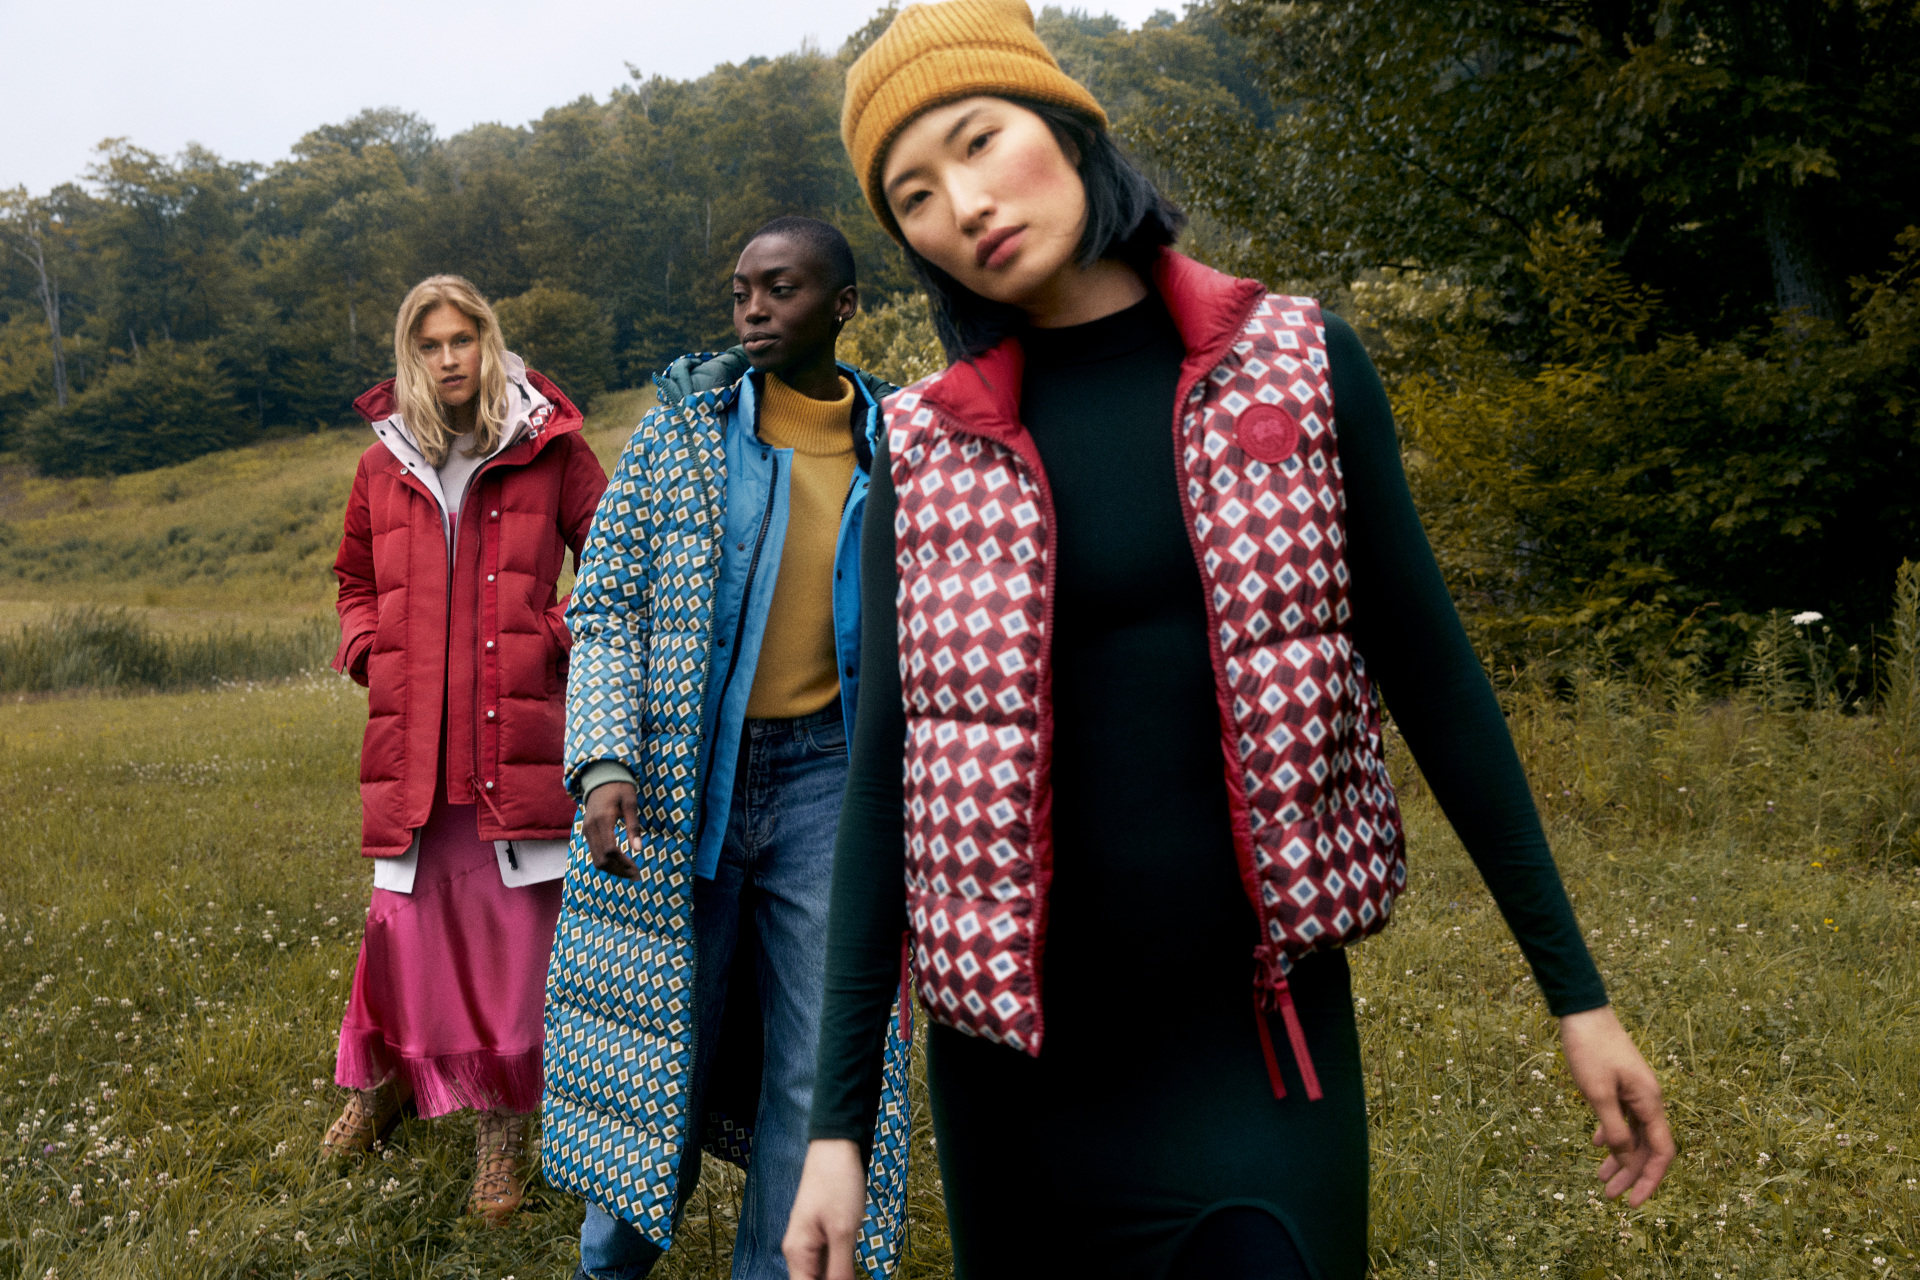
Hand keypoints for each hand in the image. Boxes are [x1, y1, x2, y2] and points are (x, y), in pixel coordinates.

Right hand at [581, 782, 640, 878]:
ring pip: (596, 860)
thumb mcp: (630, 803)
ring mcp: (586, 831)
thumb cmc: (619, 788)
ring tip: (629, 872)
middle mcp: (591, 828)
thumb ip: (633, 826)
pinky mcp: (586, 832)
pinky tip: (620, 863)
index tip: (637, 867)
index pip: (611, 850)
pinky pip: (594, 853)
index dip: (623, 862)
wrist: (600, 777)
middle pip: (601, 860)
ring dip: (612, 869)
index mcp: (603, 820)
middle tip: (635, 875)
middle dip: (618, 871)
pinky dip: (606, 862)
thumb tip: (639, 849)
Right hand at [783, 1139, 865, 1279]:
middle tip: (854, 1274)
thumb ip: (840, 1269)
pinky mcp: (822, 1235)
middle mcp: (799, 1252)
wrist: (835, 1147)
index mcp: (797, 1253)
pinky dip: (841, 1268)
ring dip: (839, 1277)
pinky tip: (854, 1268)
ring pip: (822, 1275)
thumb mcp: (843, 1230)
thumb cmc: (837, 1182)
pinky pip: (828, 1262)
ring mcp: (810, 1243)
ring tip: (855, 1271)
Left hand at [1559, 1005, 1675, 1205]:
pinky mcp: (1622, 1084)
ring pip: (1633, 1134)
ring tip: (1600, 1180)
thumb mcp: (1597, 1093)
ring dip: (1619, 1157)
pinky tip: (1597, 1145)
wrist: (1583, 1012)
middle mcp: (1649, 1099)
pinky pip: (1623, 1117)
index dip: (1650, 1180)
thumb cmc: (1590, 1049)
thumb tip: (1625, 1159)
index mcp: (1650, 1103)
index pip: (1660, 1152)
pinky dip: (1612, 1134)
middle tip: (1608, 1196)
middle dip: (1630, 1174)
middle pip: (1646, 1147)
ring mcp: (1636, 1092)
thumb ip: (1614, 1128)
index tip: (1634, 1203)